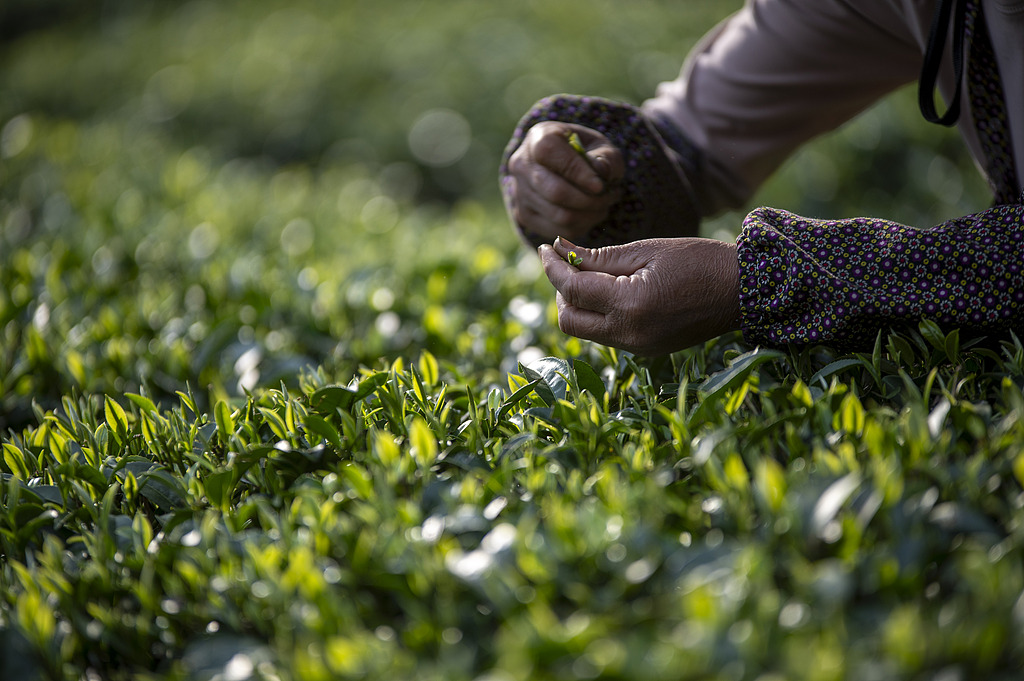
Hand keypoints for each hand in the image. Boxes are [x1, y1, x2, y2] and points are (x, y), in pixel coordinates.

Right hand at [506, 122, 624, 240]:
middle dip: (589, 200)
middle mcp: (521, 164)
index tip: (600, 185)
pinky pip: (557, 229)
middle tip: (610, 197)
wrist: (565, 168)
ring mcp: (519, 192)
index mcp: (538, 137)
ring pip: (558, 215)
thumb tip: (601, 173)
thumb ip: (605, 158)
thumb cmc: (587, 153)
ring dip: (589, 214)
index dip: (576, 171)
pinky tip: (591, 213)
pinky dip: (581, 225)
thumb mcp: (602, 147)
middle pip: (554, 191)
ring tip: (604, 205)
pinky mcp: (524, 215)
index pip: (548, 153)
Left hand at [538, 236, 740, 354]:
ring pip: (586, 331)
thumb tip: (558, 250)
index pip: (573, 290)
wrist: (743, 290)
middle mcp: (631, 334)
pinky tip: (611, 291)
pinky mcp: (646, 350)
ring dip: (579, 305)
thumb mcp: (646, 249)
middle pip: (570, 321)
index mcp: (631, 305)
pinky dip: (599, 314)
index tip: (545, 248)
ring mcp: (639, 347)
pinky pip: (607, 335)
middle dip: (561, 293)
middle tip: (569, 265)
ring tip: (592, 275)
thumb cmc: (699, 260)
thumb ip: (598, 256)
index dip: (553, 268)